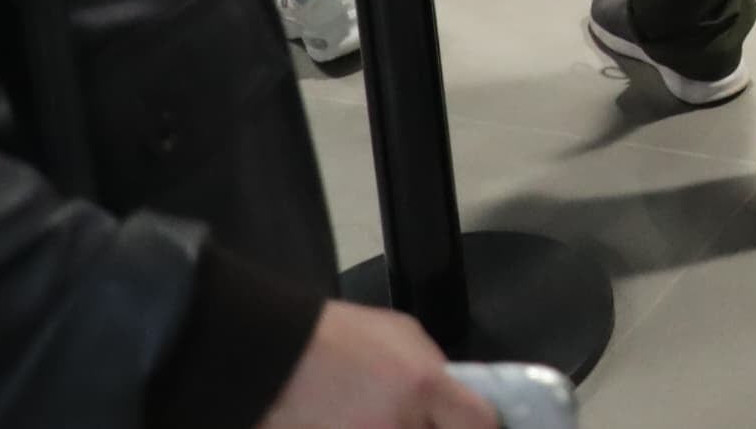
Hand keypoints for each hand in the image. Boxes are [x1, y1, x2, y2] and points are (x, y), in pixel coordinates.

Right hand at [262, 301, 492, 428]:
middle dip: (435, 427)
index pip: (478, 424)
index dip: (484, 427)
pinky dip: (374, 428)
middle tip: (425, 417)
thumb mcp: (402, 335)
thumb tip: (454, 396)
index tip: (477, 424)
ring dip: (400, 426)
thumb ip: (434, 369)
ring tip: (375, 412)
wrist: (271, 355)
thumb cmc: (336, 337)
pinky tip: (353, 419)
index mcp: (425, 386)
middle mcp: (399, 425)